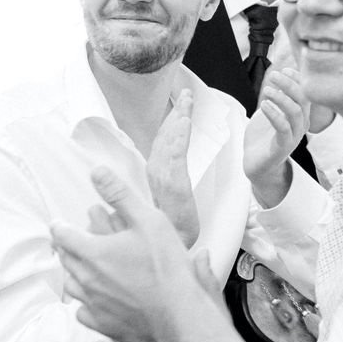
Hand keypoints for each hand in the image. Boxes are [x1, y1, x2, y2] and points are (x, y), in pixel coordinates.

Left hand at [52, 168, 199, 341]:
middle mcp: (87, 278)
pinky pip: (83, 312)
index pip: (63, 235)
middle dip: (65, 248)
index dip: (59, 226)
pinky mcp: (103, 324)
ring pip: (71, 286)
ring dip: (73, 274)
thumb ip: (120, 195)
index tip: (58, 223)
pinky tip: (92, 300)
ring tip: (78, 269)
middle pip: (65, 260)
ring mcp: (93, 303)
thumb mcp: (149, 220)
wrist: (178, 314)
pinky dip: (84, 303)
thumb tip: (96, 172)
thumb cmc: (166, 266)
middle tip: (67, 242)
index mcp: (94, 252)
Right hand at [145, 88, 201, 248]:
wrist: (171, 249)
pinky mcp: (174, 185)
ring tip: (186, 100)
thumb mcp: (169, 201)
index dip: (171, 121)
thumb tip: (167, 168)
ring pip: (171, 141)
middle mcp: (156, 172)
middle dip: (177, 113)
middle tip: (186, 93)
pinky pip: (177, 156)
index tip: (181, 103)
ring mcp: (164, 177)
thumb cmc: (167, 229)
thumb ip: (166, 182)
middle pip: (166, 136)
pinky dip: (179, 137)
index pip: (163, 141)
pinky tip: (184, 123)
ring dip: (179, 119)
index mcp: (156, 173)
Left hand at [245, 65, 310, 206]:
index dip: (298, 79)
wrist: (256, 165)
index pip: (307, 93)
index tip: (284, 69)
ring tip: (266, 90)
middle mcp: (301, 125)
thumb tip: (275, 75)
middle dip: (290, 84)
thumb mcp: (269, 111)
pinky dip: (274, 114)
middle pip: (304, 99)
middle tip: (274, 75)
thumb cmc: (262, 137)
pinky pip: (283, 128)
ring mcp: (294, 137)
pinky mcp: (282, 147)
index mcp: (300, 115)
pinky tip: (264, 105)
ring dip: (281, 97)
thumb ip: (274, 96)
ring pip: (296, 112)